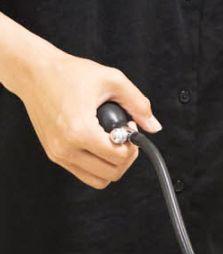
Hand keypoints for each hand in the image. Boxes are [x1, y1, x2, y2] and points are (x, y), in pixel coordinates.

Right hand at [18, 47, 160, 189]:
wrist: (36, 73)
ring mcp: (57, 154)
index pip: (118, 157)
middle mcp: (65, 149)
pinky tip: (100, 140)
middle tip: (125, 134)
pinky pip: (82, 173)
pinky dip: (97, 164)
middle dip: (126, 156)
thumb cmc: (71, 74)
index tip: (130, 125)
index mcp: (80, 131)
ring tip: (113, 138)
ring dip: (112, 164)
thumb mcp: (113, 80)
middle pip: (110, 174)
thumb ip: (138, 104)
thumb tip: (154, 126)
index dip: (133, 143)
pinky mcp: (53, 154)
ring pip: (96, 180)